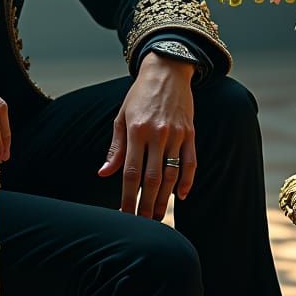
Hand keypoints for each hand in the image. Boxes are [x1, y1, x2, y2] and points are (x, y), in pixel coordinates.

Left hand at [98, 53, 196, 218]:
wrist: (167, 70)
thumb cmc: (139, 95)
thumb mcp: (122, 116)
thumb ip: (116, 147)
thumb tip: (104, 173)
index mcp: (136, 130)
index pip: (131, 172)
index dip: (126, 196)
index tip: (123, 215)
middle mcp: (157, 133)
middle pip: (152, 178)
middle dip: (146, 205)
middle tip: (142, 225)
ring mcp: (177, 133)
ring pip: (172, 174)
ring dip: (165, 199)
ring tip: (157, 217)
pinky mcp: (191, 132)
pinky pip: (191, 162)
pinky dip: (187, 181)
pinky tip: (180, 196)